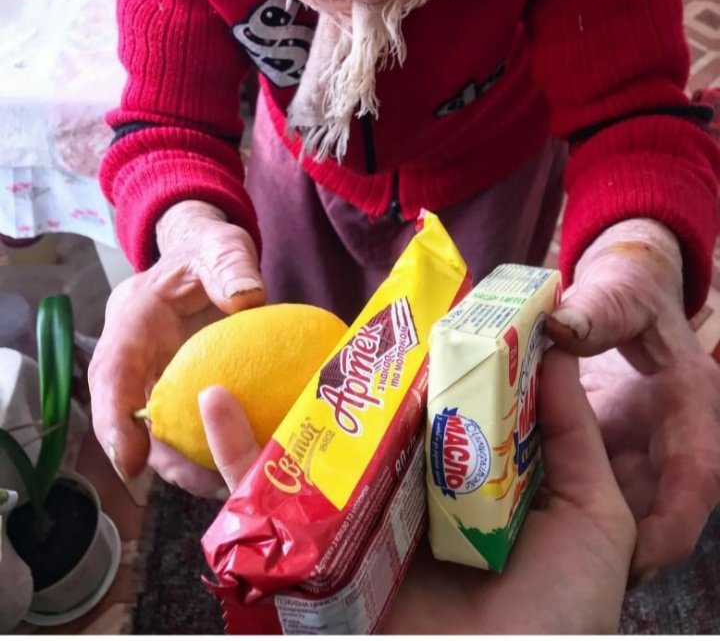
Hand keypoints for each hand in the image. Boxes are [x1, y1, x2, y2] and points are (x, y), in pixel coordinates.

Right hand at [89, 200, 264, 494]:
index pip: (112, 373)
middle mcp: (136, 358)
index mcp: (132, 321)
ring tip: (227, 481)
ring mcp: (157, 378)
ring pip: (158, 430)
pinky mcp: (183, 391)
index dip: (114, 420)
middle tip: (202, 481)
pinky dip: (208, 446)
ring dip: (185, 461)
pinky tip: (245, 459)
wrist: (206, 258)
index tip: (129, 461)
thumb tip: (250, 297)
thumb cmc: (207, 253)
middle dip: (158, 457)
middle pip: (130, 418)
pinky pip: (186, 425)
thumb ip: (230, 266)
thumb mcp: (220, 248)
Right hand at [200, 349, 636, 634]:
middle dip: (359, 375)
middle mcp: (407, 501)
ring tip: (268, 344)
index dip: (432, 361)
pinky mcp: (315, 560)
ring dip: (288, 403)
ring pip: (316, 453)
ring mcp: (359, 528)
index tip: (423, 310)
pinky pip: (263, 503)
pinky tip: (217, 403)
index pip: (441, 409)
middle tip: (357, 324)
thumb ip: (572, 436)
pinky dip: (235, 455)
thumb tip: (554, 347)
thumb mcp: (590, 518)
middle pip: (374, 424)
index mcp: (464, 488)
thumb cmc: (559, 618)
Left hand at [545, 217, 719, 579]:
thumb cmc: (631, 289)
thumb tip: (561, 327)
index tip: (644, 556)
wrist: (628, 289)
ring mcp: (642, 442)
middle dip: (632, 548)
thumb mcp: (621, 292)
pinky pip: (595, 479)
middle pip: (661, 504)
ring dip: (596, 534)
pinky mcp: (613, 443)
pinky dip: (565, 497)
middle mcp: (671, 432)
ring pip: (627, 500)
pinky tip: (523, 518)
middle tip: (585, 582)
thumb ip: (597, 310)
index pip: (697, 474)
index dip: (676, 519)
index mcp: (688, 400)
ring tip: (543, 563)